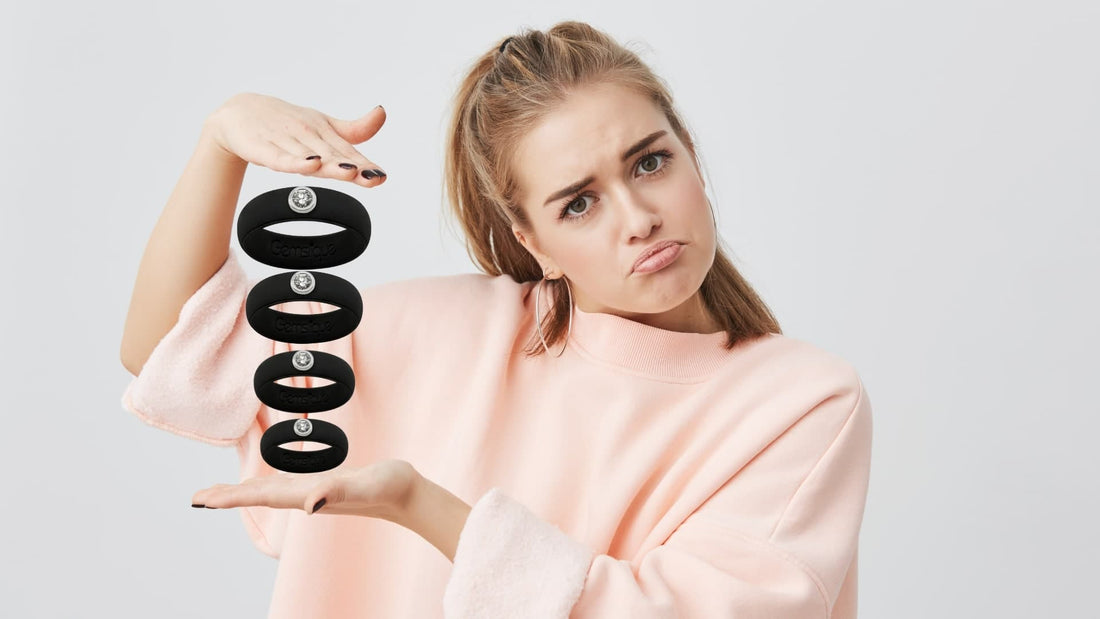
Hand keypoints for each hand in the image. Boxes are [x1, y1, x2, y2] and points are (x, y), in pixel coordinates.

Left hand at [191, 458, 420, 520]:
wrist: (410, 494)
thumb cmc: (389, 487)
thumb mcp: (363, 485)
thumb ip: (336, 492)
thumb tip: (309, 505)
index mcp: (309, 495)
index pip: (261, 497)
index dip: (230, 497)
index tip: (202, 500)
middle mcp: (307, 496)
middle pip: (259, 497)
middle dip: (227, 496)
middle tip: (197, 498)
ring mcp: (315, 492)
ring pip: (270, 492)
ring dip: (243, 492)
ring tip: (220, 493)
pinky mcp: (325, 485)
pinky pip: (286, 486)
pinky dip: (266, 486)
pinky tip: (264, 486)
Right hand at [201, 91, 387, 187]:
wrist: (238, 112)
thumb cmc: (285, 122)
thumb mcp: (322, 125)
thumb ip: (353, 130)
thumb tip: (382, 114)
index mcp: (323, 131)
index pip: (348, 151)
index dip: (366, 165)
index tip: (380, 176)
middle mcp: (307, 134)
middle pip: (333, 155)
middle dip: (354, 167)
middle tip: (371, 177)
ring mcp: (285, 140)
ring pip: (310, 156)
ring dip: (330, 165)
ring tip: (350, 172)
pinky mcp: (264, 148)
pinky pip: (281, 158)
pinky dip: (295, 161)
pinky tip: (310, 164)